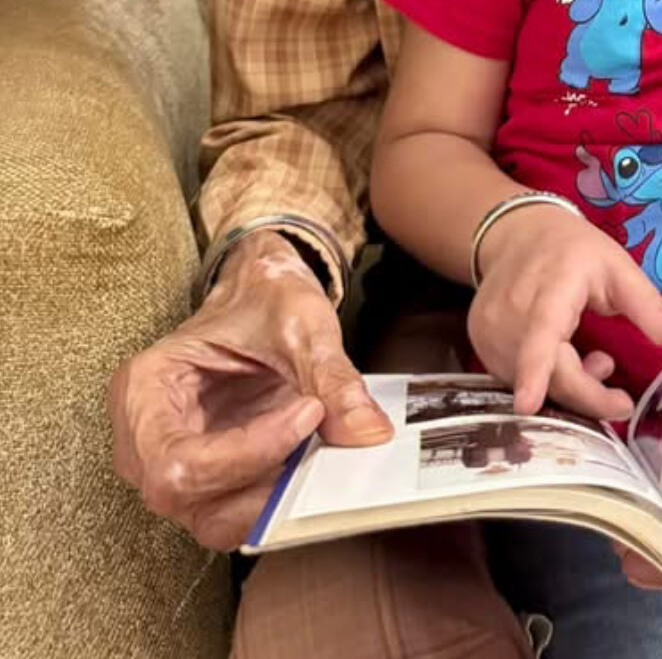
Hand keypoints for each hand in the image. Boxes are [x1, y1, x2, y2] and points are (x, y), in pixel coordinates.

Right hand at [109, 231, 392, 548]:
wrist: (262, 292)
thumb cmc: (264, 298)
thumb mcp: (300, 323)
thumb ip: (332, 378)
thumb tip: (368, 433)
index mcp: (144, 388)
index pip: (177, 460)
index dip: (245, 454)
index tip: (308, 413)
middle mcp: (145, 438)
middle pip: (187, 497)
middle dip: (262, 481)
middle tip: (320, 438)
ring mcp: (172, 464)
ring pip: (213, 518)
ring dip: (275, 497)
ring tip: (317, 447)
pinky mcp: (207, 479)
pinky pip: (236, 511)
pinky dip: (278, 497)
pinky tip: (308, 460)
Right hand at [468, 207, 661, 420]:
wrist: (516, 233)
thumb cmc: (573, 251)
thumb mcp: (617, 267)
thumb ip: (648, 305)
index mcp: (551, 288)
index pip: (540, 334)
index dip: (534, 371)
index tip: (526, 404)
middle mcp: (512, 311)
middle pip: (547, 373)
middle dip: (588, 394)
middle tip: (620, 396)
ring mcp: (489, 329)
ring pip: (530, 382)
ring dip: (569, 384)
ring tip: (592, 357)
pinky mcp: (480, 343)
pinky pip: (515, 378)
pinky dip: (545, 379)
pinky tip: (563, 358)